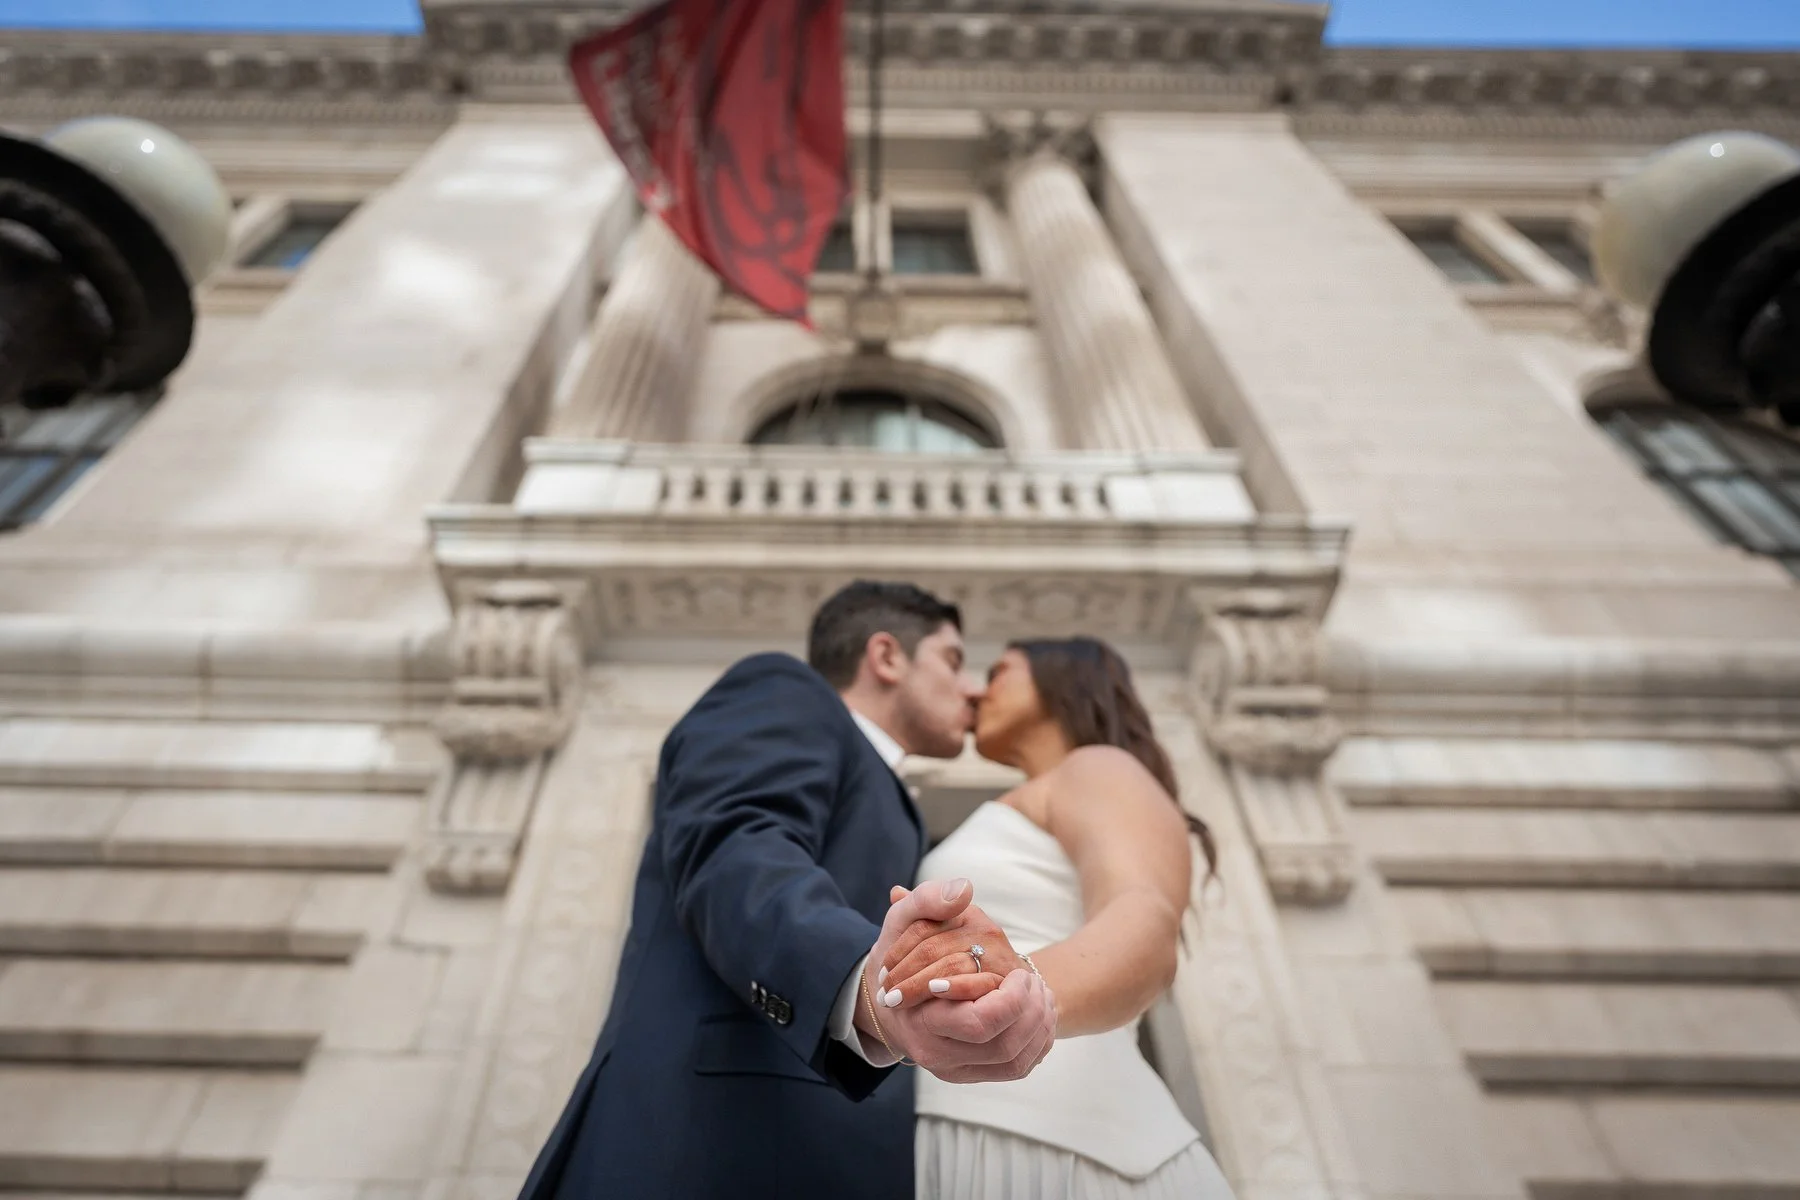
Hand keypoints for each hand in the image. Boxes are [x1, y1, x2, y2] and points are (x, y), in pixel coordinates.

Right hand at [856, 882, 1055, 1082]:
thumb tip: (963, 890)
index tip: (1017, 973)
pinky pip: (1016, 1068)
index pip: (980, 1023)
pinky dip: (1036, 1042)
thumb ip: (927, 900)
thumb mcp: (903, 922)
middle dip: (1030, 1011)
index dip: (1009, 1000)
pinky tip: (1040, 1013)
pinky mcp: (972, 1074)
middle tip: (1033, 980)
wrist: (889, 999)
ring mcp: (956, 1070)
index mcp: (921, 1020)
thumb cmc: (899, 957)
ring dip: (1038, 1025)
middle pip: (1003, 1046)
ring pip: (1015, 1059)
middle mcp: (938, 1054)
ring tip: (1041, 993)